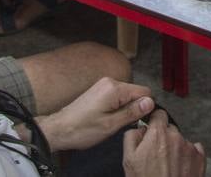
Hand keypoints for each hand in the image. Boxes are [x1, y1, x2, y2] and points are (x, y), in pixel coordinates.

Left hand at [39, 77, 154, 151]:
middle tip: (122, 124)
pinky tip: (107, 118)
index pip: (144, 91)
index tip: (138, 120)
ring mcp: (103, 84)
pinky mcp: (99, 90)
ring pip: (127, 95)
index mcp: (114, 88)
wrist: (60, 128)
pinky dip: (117, 106)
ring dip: (125, 108)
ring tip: (113, 122)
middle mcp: (109, 81)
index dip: (146, 107)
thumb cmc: (82, 129)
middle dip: (134, 108)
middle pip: (135, 92)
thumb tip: (150, 102)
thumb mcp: (111, 125)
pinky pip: (117, 96)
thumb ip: (132, 112)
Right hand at [123, 109, 206, 176]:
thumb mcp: (128, 160)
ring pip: (181, 140)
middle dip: (164, 138)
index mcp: (158, 134)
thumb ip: (132, 136)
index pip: (159, 114)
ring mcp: (190, 148)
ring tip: (168, 166)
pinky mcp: (200, 159)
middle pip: (170, 128)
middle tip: (157, 155)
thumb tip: (139, 128)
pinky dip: (188, 156)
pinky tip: (180, 168)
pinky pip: (195, 150)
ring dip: (176, 148)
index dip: (154, 122)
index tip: (152, 129)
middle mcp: (176, 137)